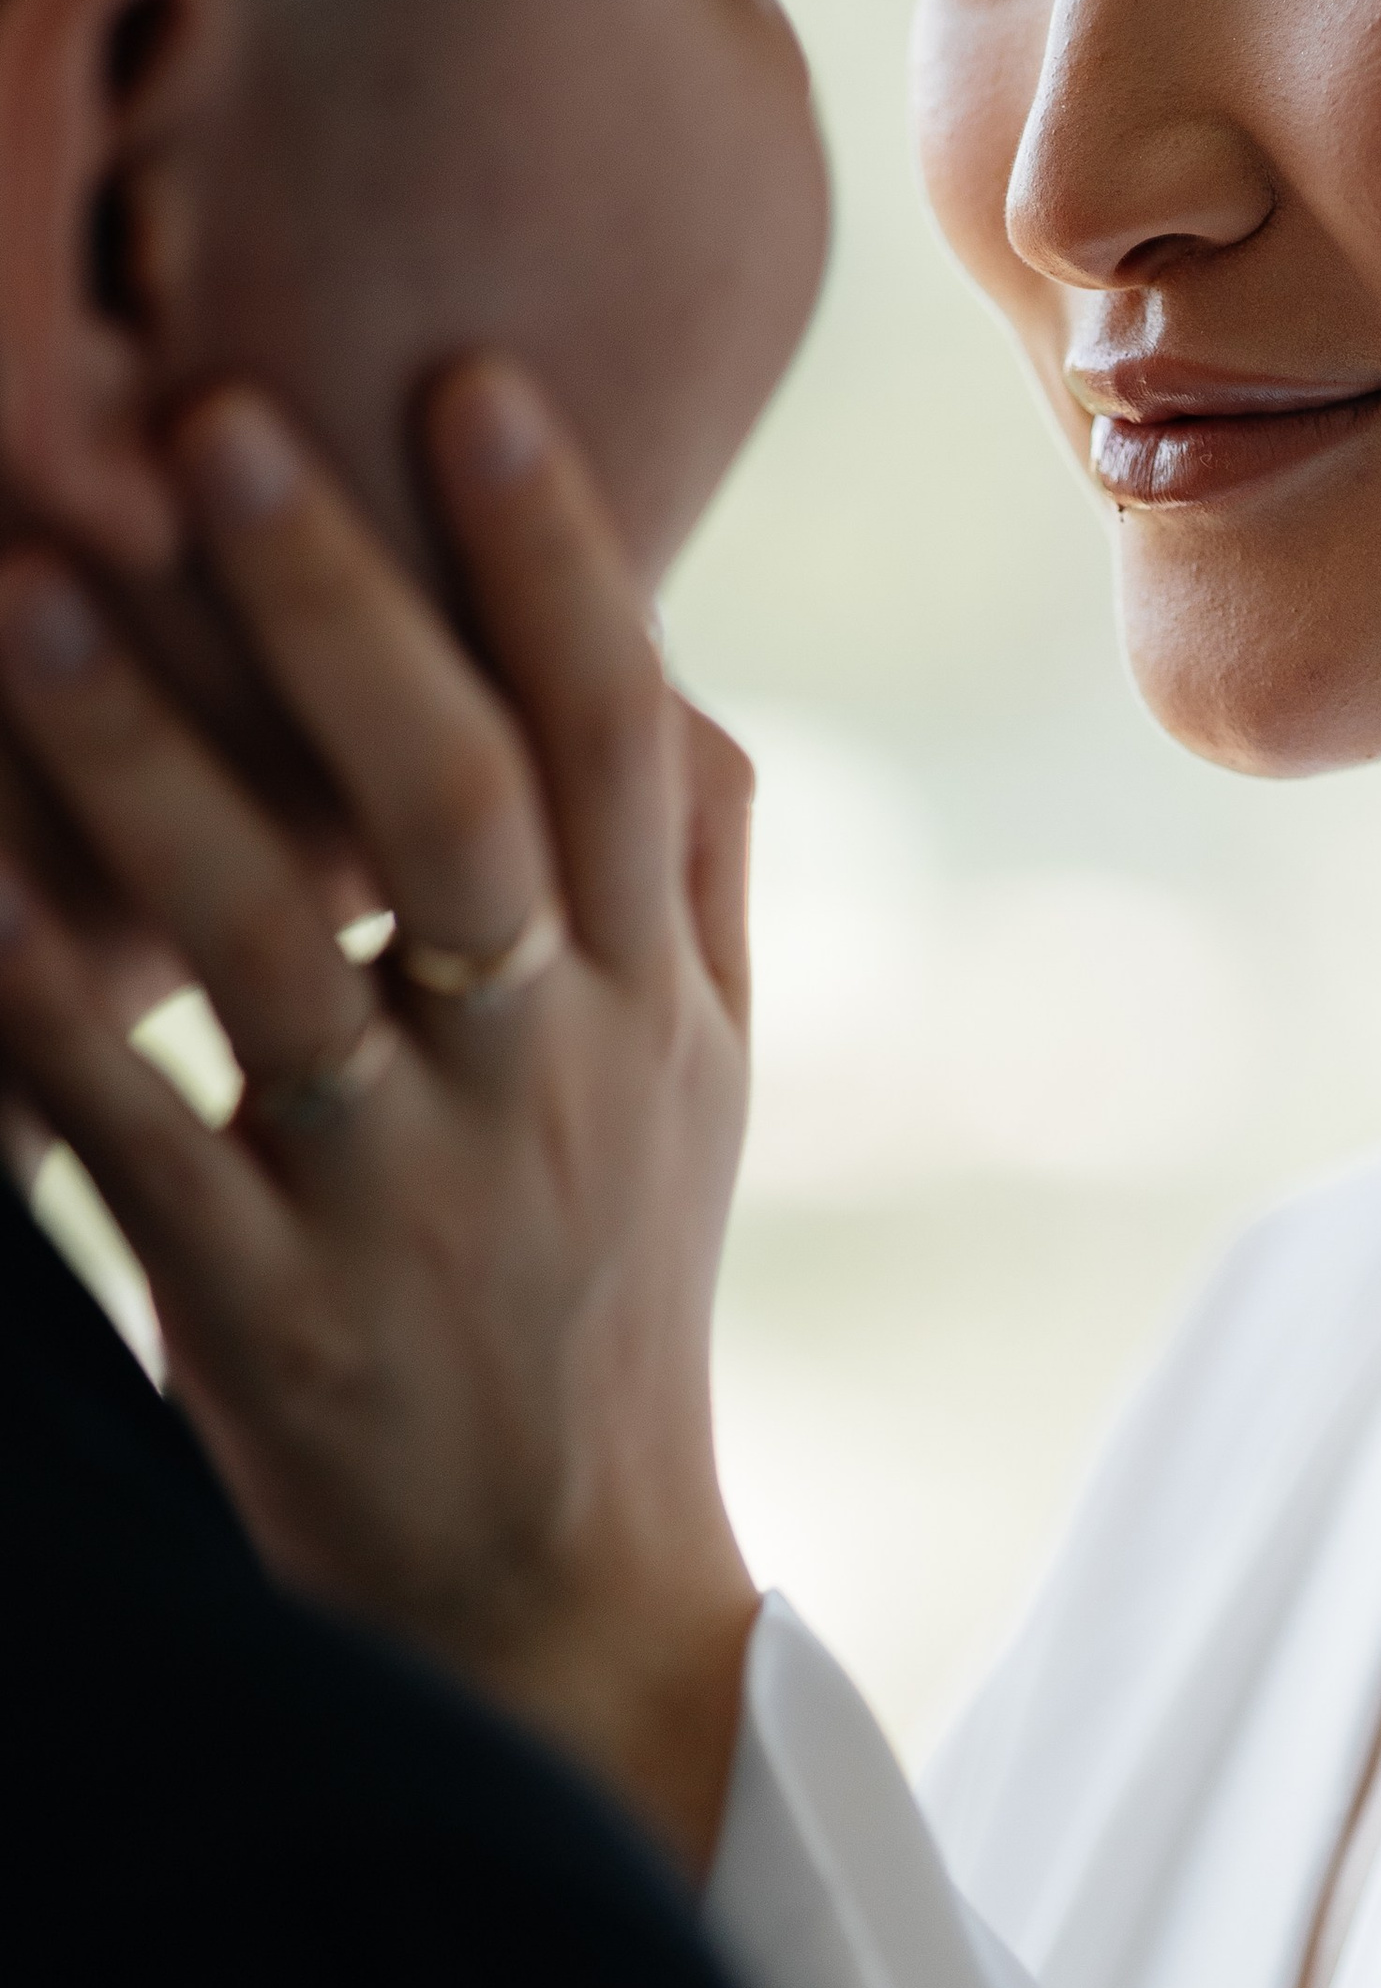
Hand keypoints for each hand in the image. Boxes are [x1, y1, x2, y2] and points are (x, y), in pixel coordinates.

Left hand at [0, 363, 758, 1871]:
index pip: (637, 745)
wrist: (561, 1607)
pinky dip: (36, 1017)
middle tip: (216, 423)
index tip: (470, 380)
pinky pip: (133, 1140)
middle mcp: (556, 1080)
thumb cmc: (609, 1305)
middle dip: (345, 611)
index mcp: (657, 1006)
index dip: (562, 559)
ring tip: (26, 602)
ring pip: (286, 957)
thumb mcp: (704, 1089)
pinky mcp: (276, 1319)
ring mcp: (413, 1204)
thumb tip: (674, 672)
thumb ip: (702, 881)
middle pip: (472, 811)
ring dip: (152, 774)